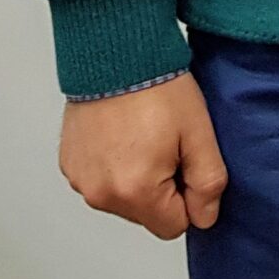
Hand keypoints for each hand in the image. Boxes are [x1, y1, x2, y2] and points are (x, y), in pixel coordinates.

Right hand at [58, 72, 227, 239]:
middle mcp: (101, 194)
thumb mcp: (199, 132)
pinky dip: (114, 164)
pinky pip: (101, 180)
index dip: (188, 195)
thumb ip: (208, 182)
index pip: (174, 226)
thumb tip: (205, 216)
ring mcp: (81, 180)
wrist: (116, 51)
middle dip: (162, 186)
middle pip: (146, 214)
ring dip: (137, 176)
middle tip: (166, 141)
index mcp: (135, 192)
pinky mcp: (70, 164)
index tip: (186, 160)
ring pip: (123, 198)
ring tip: (144, 132)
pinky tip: (123, 131)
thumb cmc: (158, 86)